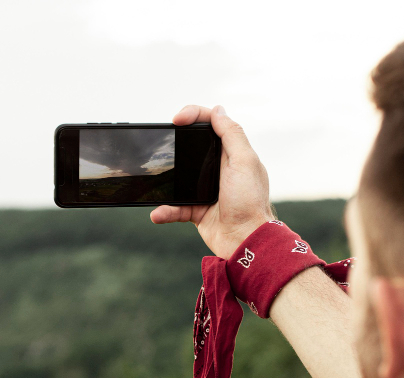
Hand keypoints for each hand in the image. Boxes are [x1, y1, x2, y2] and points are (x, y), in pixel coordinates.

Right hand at [150, 105, 274, 259]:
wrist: (245, 241)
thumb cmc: (249, 202)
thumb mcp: (244, 162)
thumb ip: (232, 134)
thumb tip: (217, 110)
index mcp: (232, 153)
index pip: (211, 124)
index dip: (193, 115)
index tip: (176, 120)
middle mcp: (218, 169)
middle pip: (191, 147)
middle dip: (175, 144)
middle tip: (162, 145)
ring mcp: (206, 190)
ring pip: (179, 178)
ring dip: (166, 181)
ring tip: (154, 182)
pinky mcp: (197, 210)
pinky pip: (176, 207)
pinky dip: (166, 210)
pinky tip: (158, 213)